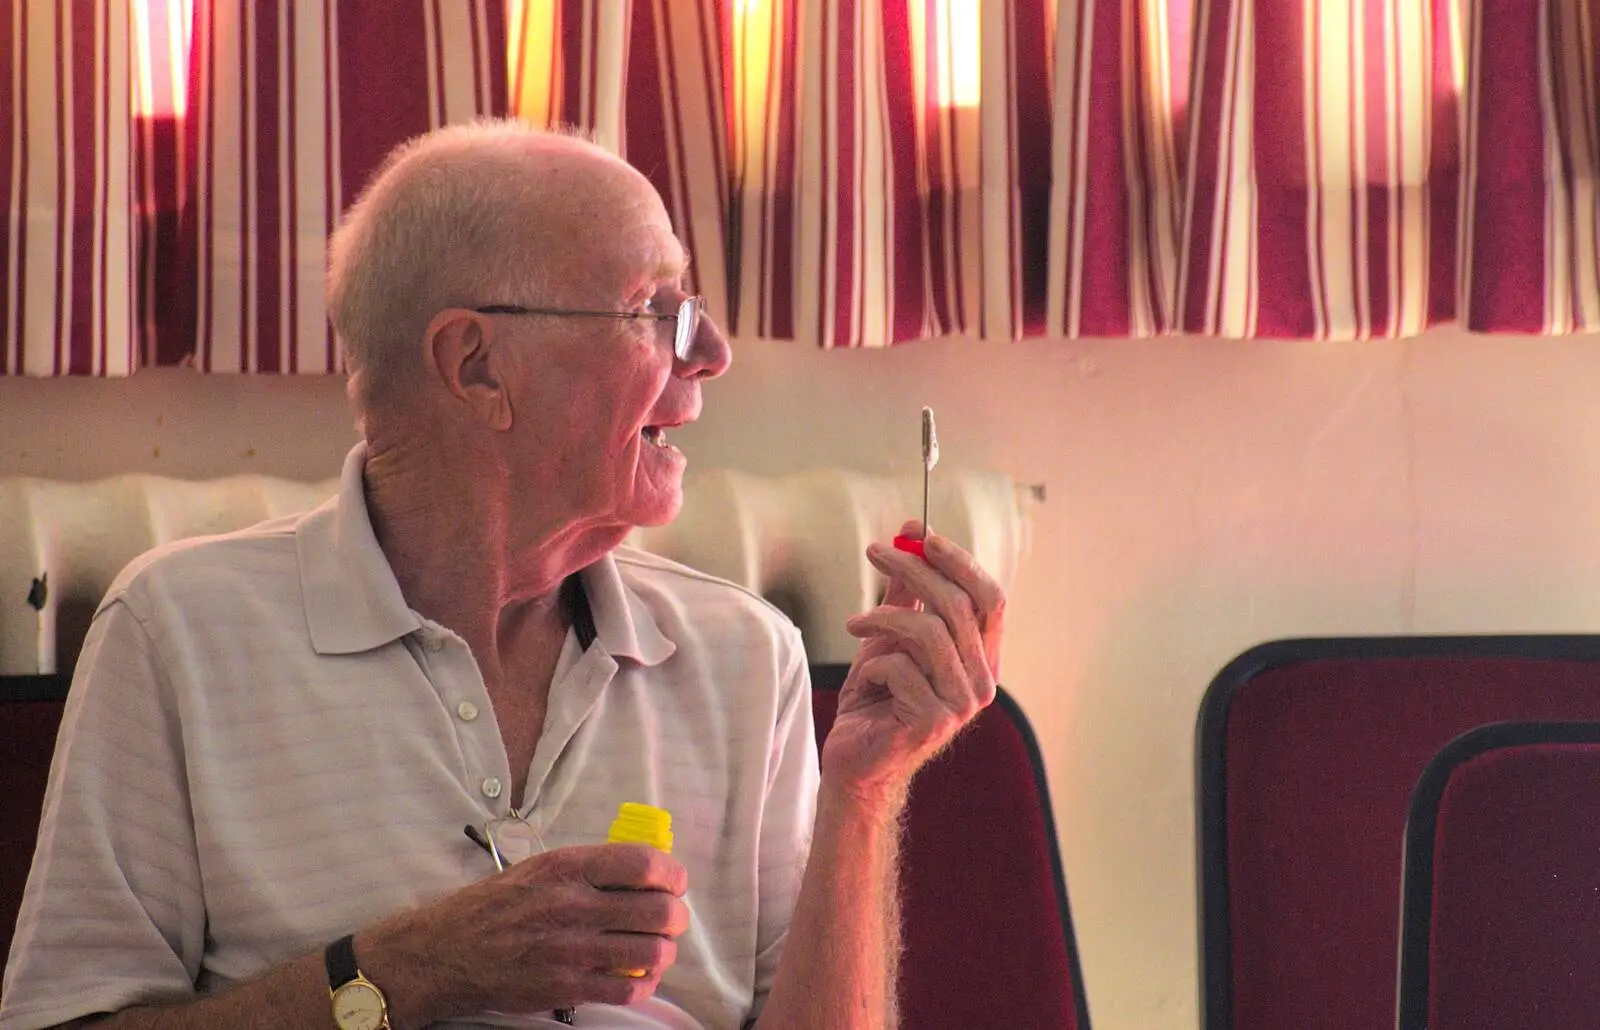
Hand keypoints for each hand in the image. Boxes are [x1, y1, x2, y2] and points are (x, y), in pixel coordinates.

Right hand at [364, 843, 690, 1022]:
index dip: (672, 874)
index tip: (674, 883)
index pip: (643, 863)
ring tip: (656, 950)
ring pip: (651, 952)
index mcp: (566, 867)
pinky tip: (637, 977)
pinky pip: (627, 989)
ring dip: (663, 952)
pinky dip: (643, 984)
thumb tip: (640, 871)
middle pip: (658, 910)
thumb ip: (587, 870)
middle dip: (676, 917)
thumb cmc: (493, 907)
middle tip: (672, 920)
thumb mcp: (538, 870)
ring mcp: (570, 949)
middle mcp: (572, 905)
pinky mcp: (565, 987)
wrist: (443, 952)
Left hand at [824, 519, 1005, 807]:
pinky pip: (900, 666)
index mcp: (983, 659)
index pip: (990, 598)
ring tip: (854, 624)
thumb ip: (905, 591)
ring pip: (928, 631)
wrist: (856, 763)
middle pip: (957, 605)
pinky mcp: (933, 721)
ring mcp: (961, 704)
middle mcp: (982, 682)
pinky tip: (865, 682)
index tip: (919, 536)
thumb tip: (913, 533)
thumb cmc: (876, 700)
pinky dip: (872, 666)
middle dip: (912, 569)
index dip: (959, 561)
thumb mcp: (890, 636)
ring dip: (881, 618)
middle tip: (875, 552)